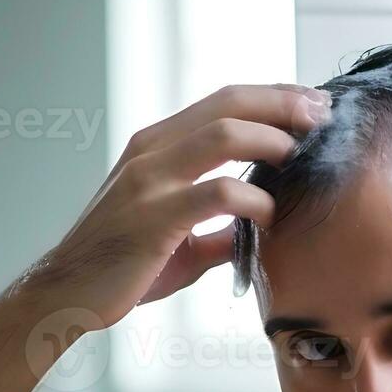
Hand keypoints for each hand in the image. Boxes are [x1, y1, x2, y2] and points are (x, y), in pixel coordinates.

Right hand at [19, 83, 329, 327]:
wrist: (67, 295)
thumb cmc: (121, 267)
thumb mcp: (178, 238)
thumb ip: (219, 227)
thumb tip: (258, 232)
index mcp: (156, 145)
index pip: (222, 101)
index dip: (272, 96)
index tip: (312, 104)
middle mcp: (151, 151)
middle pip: (229, 103)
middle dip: (283, 103)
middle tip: (324, 114)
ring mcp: (149, 181)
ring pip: (224, 135)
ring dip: (273, 138)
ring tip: (304, 154)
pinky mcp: (153, 217)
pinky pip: (217, 194)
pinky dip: (255, 200)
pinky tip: (271, 215)